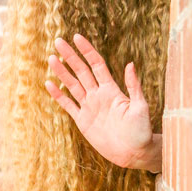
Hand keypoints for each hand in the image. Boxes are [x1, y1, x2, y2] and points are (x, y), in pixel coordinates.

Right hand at [45, 34, 161, 171]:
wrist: (134, 153)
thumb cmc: (141, 130)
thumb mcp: (140, 107)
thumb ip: (134, 86)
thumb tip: (130, 64)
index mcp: (111, 89)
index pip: (96, 64)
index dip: (87, 50)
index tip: (77, 37)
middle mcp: (98, 95)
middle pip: (81, 71)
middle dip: (70, 56)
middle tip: (58, 41)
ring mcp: (89, 107)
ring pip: (72, 85)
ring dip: (62, 72)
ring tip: (51, 58)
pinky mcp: (83, 120)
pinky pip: (68, 105)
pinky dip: (58, 95)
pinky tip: (49, 84)